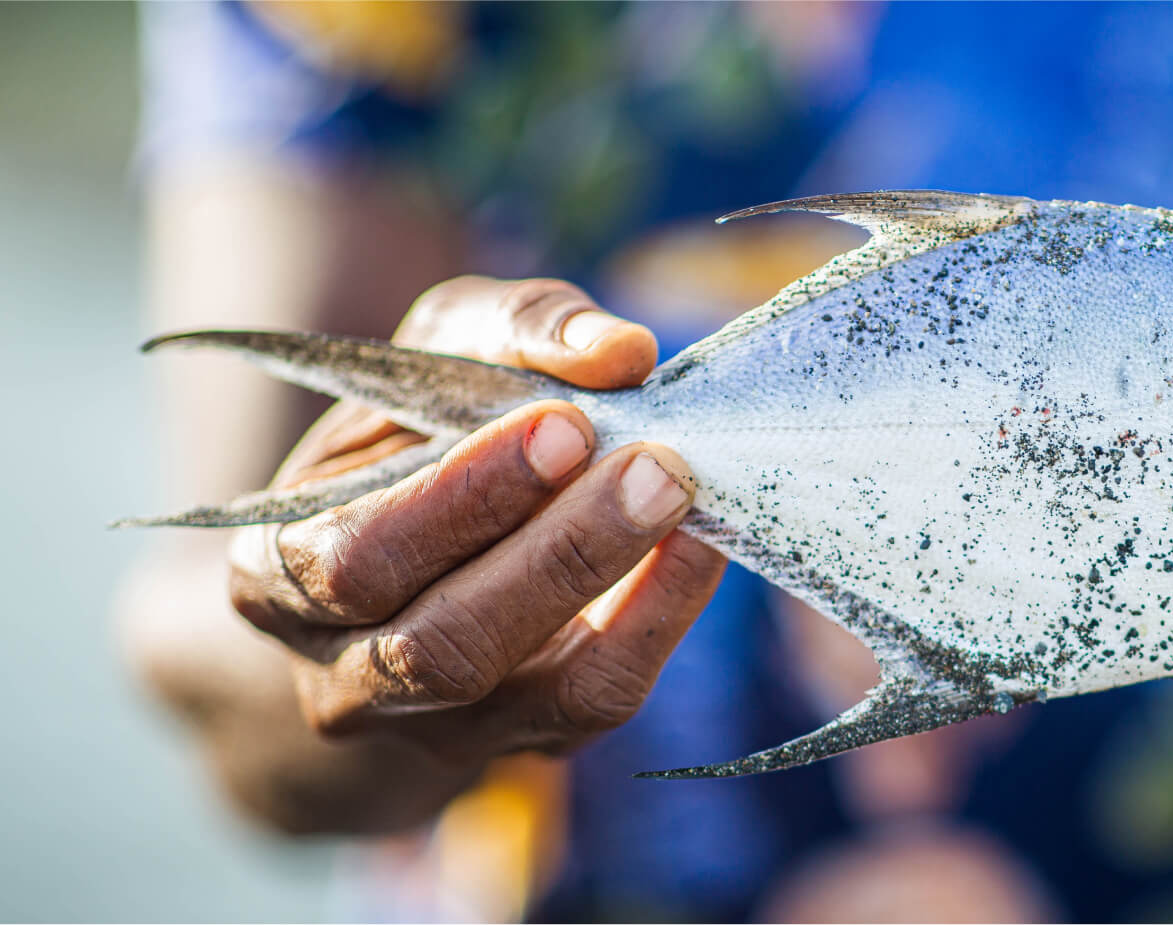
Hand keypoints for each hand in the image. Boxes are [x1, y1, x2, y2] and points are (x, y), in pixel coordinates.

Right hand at [226, 276, 725, 767]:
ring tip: (680, 494)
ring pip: (518, 681)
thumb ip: (512, 331)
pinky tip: (702, 544)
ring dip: (610, 583)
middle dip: (555, 550)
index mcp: (275, 568)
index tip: (565, 421)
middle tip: (654, 463)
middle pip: (439, 640)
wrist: (416, 561)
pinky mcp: (522, 738)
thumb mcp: (438, 359)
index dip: (463, 498)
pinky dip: (658, 620)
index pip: (355, 557)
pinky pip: (592, 699)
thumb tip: (616, 350)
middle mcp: (338, 670)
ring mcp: (430, 724)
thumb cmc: (420, 440)